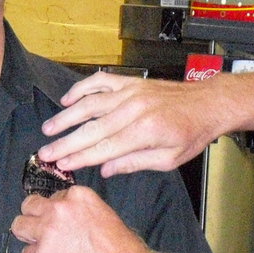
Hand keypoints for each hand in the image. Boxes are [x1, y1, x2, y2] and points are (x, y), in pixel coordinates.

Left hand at [10, 185, 146, 252]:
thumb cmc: (121, 247)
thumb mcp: (103, 213)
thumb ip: (79, 210)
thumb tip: (63, 215)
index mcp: (78, 195)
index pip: (53, 197)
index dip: (56, 211)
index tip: (63, 223)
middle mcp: (59, 208)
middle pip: (29, 205)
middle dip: (35, 218)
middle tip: (44, 232)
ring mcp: (47, 231)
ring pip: (19, 226)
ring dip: (28, 236)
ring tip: (43, 246)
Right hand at [37, 71, 220, 175]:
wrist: (208, 103)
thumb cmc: (191, 133)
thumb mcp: (169, 159)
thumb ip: (135, 163)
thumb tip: (105, 169)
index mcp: (144, 132)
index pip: (103, 149)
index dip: (79, 158)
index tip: (60, 165)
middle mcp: (134, 110)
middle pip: (91, 129)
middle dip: (65, 142)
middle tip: (45, 153)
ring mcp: (131, 93)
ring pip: (90, 104)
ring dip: (66, 116)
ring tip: (49, 129)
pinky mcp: (131, 82)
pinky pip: (100, 82)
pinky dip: (82, 88)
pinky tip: (68, 99)